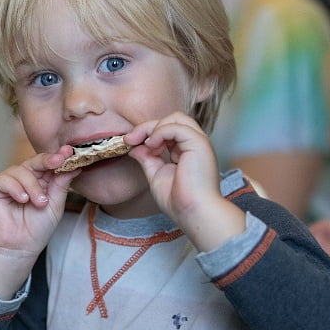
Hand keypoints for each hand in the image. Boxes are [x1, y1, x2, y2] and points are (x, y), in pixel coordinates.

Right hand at [0, 150, 79, 297]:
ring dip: (32, 186)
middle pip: (34, 162)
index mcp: (37, 181)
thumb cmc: (35, 231)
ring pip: (19, 171)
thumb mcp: (54, 206)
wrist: (17, 249)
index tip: (69, 152)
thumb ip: (61, 185)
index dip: (57, 157)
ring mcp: (5, 183)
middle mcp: (21, 179)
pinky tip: (22, 200)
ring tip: (39, 203)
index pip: (47, 165)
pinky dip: (15, 188)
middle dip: (47, 161)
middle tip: (59, 162)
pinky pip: (3, 179)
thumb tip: (73, 165)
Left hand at [125, 112, 243, 251]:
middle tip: (130, 139)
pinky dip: (160, 132)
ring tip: (144, 144)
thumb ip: (147, 158)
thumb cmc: (179, 200)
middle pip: (172, 119)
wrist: (193, 212)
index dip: (147, 133)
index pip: (167, 130)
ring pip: (176, 118)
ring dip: (154, 127)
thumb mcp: (156, 174)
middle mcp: (194, 144)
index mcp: (186, 151)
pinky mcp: (199, 143)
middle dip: (148, 126)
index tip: (129, 143)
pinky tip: (152, 145)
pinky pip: (176, 126)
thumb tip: (134, 146)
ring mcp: (199, 142)